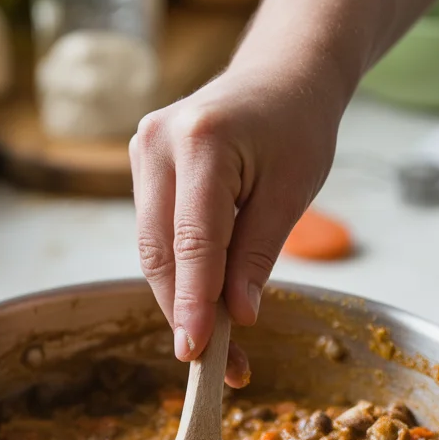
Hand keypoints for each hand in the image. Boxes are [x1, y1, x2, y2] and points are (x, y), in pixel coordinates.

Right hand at [130, 62, 340, 383]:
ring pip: (152, 248)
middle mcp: (157, 142)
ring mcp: (142, 150)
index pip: (193, 241)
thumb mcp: (292, 192)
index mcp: (202, 141)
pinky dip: (178, 271)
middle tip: (215, 364)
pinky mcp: (142, 165)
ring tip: (218, 344)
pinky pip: (155, 232)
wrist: (280, 74)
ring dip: (180, 298)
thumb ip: (257, 255)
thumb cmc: (297, 125)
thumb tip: (237, 317)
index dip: (193, 303)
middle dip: (185, 312)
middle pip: (161, 251)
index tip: (198, 353)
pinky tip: (203, 301)